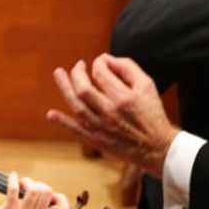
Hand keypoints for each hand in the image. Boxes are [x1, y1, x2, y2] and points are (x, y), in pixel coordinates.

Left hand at [0, 172, 69, 208]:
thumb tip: (48, 192)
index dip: (61, 199)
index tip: (52, 195)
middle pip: (47, 191)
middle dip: (39, 183)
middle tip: (30, 186)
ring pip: (34, 189)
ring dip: (27, 181)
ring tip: (21, 183)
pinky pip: (14, 189)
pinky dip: (13, 179)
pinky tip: (12, 176)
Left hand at [47, 54, 178, 176]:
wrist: (156, 147)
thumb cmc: (152, 114)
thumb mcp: (147, 86)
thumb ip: (128, 68)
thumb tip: (107, 60)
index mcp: (124, 98)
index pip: (101, 74)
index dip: (98, 63)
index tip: (100, 62)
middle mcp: (110, 112)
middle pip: (84, 88)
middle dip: (77, 73)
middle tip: (79, 65)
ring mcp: (101, 127)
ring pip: (76, 106)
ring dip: (64, 88)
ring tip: (58, 73)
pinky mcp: (97, 140)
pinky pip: (76, 130)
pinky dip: (63, 122)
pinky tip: (51, 114)